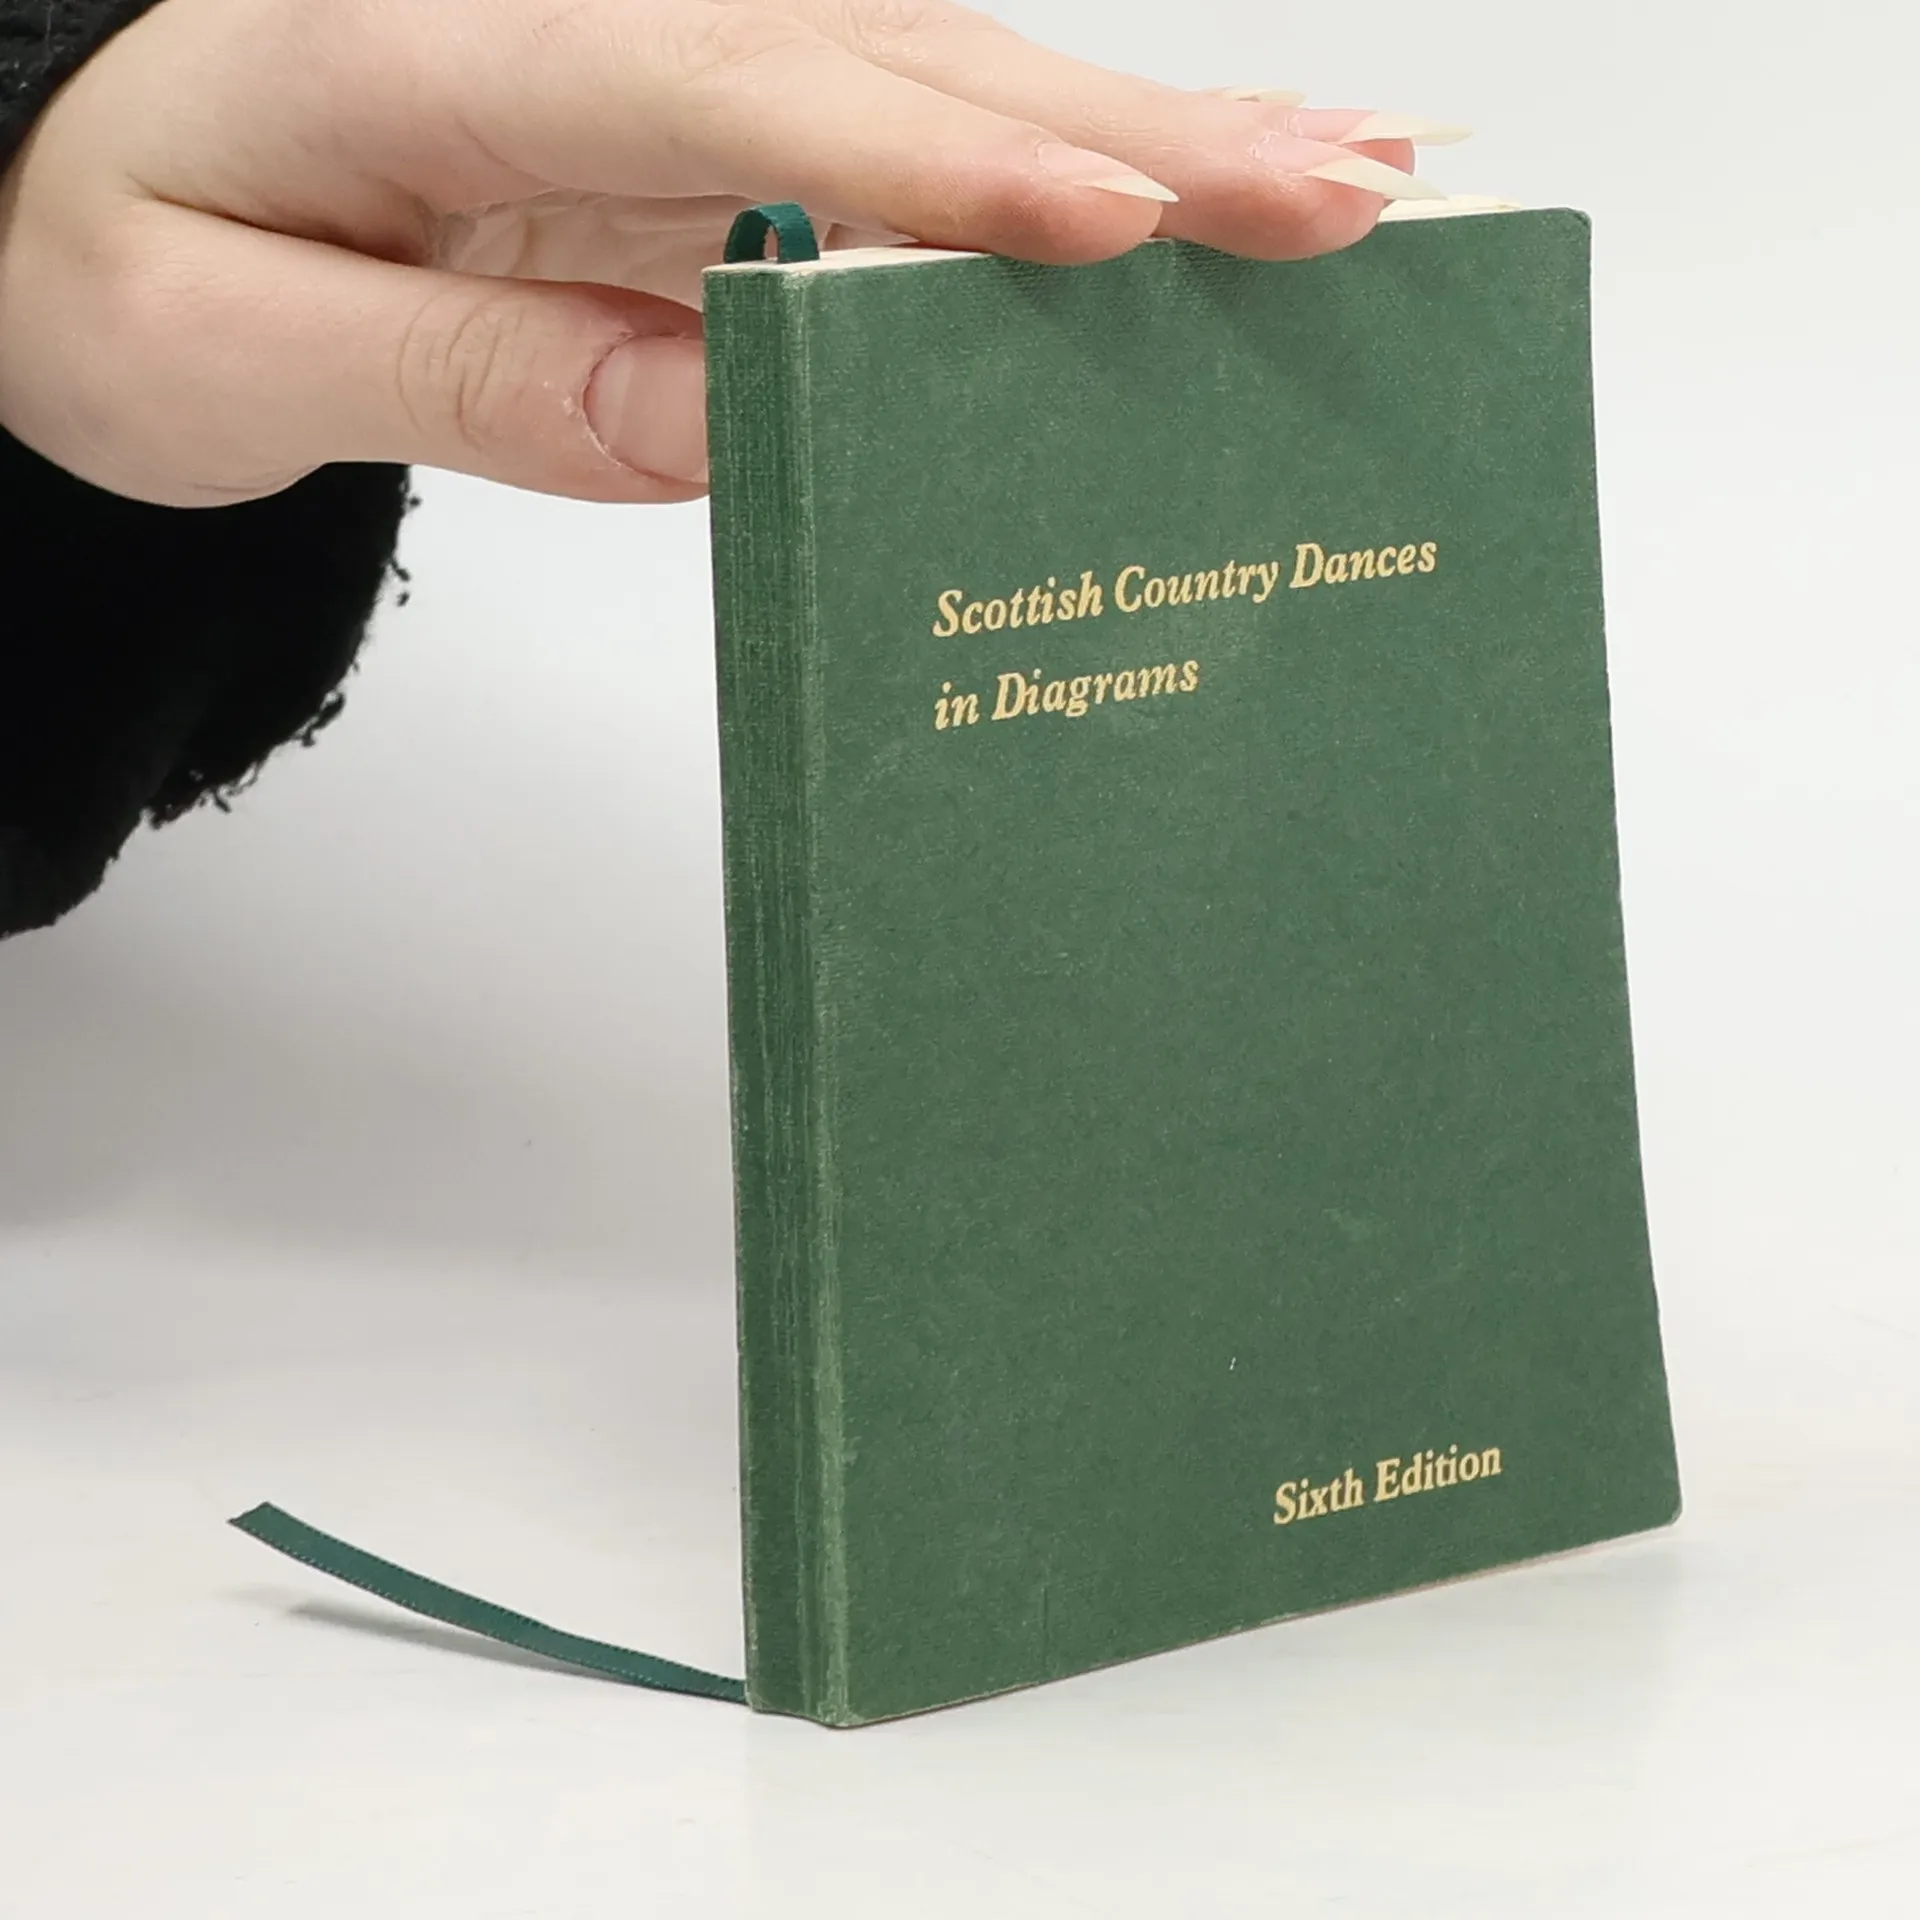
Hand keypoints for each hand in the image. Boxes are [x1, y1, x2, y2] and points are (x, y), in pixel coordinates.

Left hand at [0, 0, 1448, 507]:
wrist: (77, 195)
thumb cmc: (107, 261)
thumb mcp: (220, 353)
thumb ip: (461, 372)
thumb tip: (724, 410)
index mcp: (442, 41)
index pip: (733, 88)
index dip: (935, 162)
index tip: (1118, 220)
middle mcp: (586, 20)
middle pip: (893, 62)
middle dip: (1133, 129)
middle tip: (1348, 190)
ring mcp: (659, 68)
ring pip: (932, 85)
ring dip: (1145, 135)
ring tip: (1342, 185)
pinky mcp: (695, 128)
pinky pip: (891, 147)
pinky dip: (1047, 170)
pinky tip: (1173, 191)